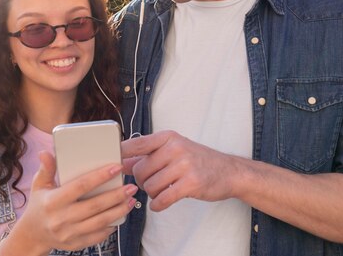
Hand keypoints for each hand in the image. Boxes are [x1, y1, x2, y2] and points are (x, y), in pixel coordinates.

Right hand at [5, 152, 136, 252]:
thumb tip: (46, 152)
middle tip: (131, 187)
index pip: (80, 186)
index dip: (100, 176)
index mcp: (53, 201)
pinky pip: (98, 236)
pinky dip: (111, 226)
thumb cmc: (40, 205)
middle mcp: (61, 219)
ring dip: (119, 211)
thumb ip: (47, 169)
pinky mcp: (75, 244)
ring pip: (100, 222)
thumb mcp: (39, 185)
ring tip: (131, 200)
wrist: (33, 234)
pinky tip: (120, 215)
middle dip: (116, 196)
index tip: (117, 168)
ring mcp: (69, 233)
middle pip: (94, 206)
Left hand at [121, 131, 236, 211]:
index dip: (121, 154)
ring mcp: (184, 165)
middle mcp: (175, 148)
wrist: (229, 171)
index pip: (136, 144)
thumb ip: (147, 155)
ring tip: (163, 190)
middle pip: (140, 170)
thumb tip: (122, 162)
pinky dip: (158, 204)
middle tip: (153, 182)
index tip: (113, 162)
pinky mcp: (191, 183)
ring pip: (150, 186)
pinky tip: (161, 203)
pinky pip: (163, 199)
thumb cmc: (199, 160)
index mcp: (168, 137)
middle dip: (142, 181)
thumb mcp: (174, 150)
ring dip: (153, 194)